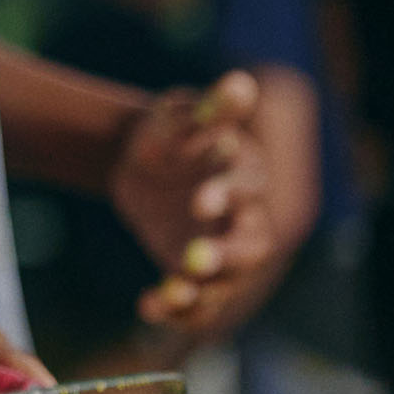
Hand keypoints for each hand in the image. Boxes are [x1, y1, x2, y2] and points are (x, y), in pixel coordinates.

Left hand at [106, 71, 281, 331]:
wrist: (143, 163)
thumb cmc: (171, 133)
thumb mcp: (181, 115)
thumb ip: (210, 109)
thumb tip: (240, 83)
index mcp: (244, 175)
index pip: (248, 189)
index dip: (228, 195)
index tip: (201, 202)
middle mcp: (242, 218)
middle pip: (250, 247)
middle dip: (225, 257)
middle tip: (194, 261)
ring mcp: (222, 250)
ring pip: (226, 282)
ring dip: (203, 291)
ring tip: (170, 292)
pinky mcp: (198, 275)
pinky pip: (198, 303)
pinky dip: (177, 310)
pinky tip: (148, 306)